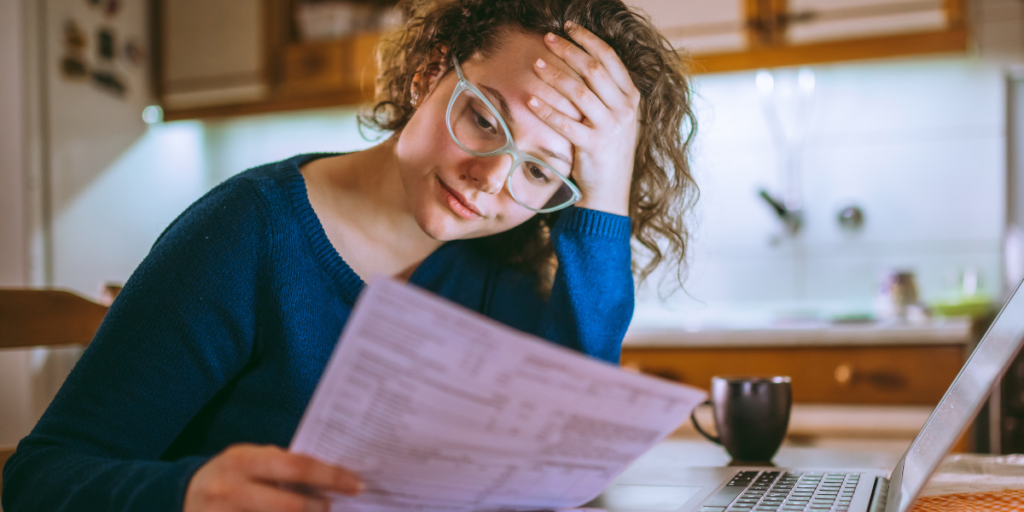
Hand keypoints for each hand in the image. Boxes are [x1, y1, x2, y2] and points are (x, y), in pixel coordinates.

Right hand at [184, 444, 363, 511]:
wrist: (180, 498)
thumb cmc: (228, 477)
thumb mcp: (248, 460)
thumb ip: (280, 465)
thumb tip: (329, 476)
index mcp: (241, 461)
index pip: (297, 466)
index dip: (331, 476)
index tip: (355, 484)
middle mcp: (230, 491)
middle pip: (291, 506)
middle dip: (318, 507)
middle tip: (329, 505)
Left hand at [528, 21, 640, 216]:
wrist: (610, 191)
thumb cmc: (607, 151)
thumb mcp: (615, 119)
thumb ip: (605, 94)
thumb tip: (580, 62)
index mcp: (631, 98)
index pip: (610, 58)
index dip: (588, 39)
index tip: (568, 27)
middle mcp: (624, 110)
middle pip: (593, 69)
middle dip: (568, 50)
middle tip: (547, 39)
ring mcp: (611, 128)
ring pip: (579, 92)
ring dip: (555, 75)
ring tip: (536, 64)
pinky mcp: (593, 146)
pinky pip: (566, 123)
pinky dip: (546, 110)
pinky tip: (530, 100)